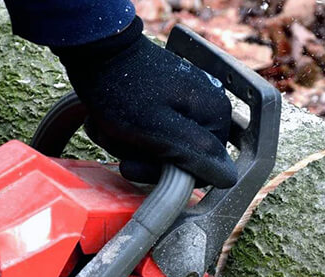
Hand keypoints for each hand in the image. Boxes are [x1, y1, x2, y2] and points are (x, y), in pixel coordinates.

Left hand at [53, 17, 236, 187]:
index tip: (135, 163)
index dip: (166, 174)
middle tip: (116, 138)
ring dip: (126, 145)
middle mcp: (206, 109)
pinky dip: (124, 133)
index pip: (200, 170)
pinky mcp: (164, 102)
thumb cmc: (123, 91)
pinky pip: (147, 134)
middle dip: (140, 156)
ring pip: (158, 150)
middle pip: (177, 160)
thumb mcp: (160, 130)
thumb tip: (230, 178)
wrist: (94, 50)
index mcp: (215, 115)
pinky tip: (108, 121)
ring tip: (108, 126)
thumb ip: (197, 154)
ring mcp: (185, 104)